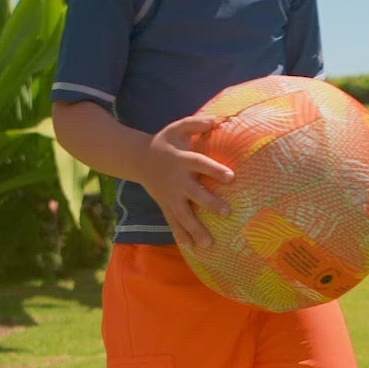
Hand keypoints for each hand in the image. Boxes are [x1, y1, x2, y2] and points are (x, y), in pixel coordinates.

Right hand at [139, 114, 233, 248]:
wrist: (137, 158)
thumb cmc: (165, 142)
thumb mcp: (177, 128)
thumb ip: (196, 123)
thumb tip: (217, 119)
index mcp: (181, 159)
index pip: (199, 164)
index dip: (214, 170)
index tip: (231, 178)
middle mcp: (176, 180)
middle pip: (193, 193)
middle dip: (209, 203)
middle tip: (226, 213)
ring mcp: (170, 196)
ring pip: (182, 214)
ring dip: (195, 229)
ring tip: (208, 243)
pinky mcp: (165, 205)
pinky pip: (173, 223)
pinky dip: (181, 236)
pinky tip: (192, 249)